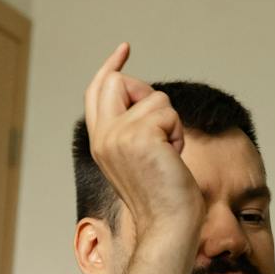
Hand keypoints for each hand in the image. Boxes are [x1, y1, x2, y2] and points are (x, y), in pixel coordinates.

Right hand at [82, 43, 203, 238]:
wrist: (168, 225)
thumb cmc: (165, 198)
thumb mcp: (143, 157)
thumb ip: (136, 129)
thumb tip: (150, 98)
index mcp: (100, 142)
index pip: (97, 91)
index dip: (110, 67)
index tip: (124, 49)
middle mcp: (103, 136)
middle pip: (117, 81)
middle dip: (146, 94)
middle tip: (162, 127)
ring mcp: (117, 135)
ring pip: (153, 97)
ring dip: (171, 123)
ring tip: (168, 155)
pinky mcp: (138, 134)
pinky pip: (167, 111)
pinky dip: (177, 133)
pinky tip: (173, 158)